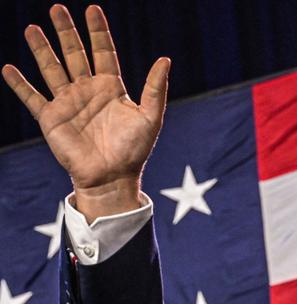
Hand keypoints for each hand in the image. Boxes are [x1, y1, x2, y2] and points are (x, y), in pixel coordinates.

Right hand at [2, 4, 169, 218]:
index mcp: (111, 89)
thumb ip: (155, 89)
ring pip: (51, 69)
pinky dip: (20, 85)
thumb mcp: (150, 118)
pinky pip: (32, 98)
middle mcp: (88, 92)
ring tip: (32, 28)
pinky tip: (8, 69)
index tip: (93, 10)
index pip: (103, 52)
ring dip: (41, 49)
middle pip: (75, 54)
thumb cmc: (134, 151)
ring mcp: (68, 104)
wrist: (112, 178)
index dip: (98, 32)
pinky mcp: (51, 119)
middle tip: (57, 8)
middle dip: (66, 32)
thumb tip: (165, 60)